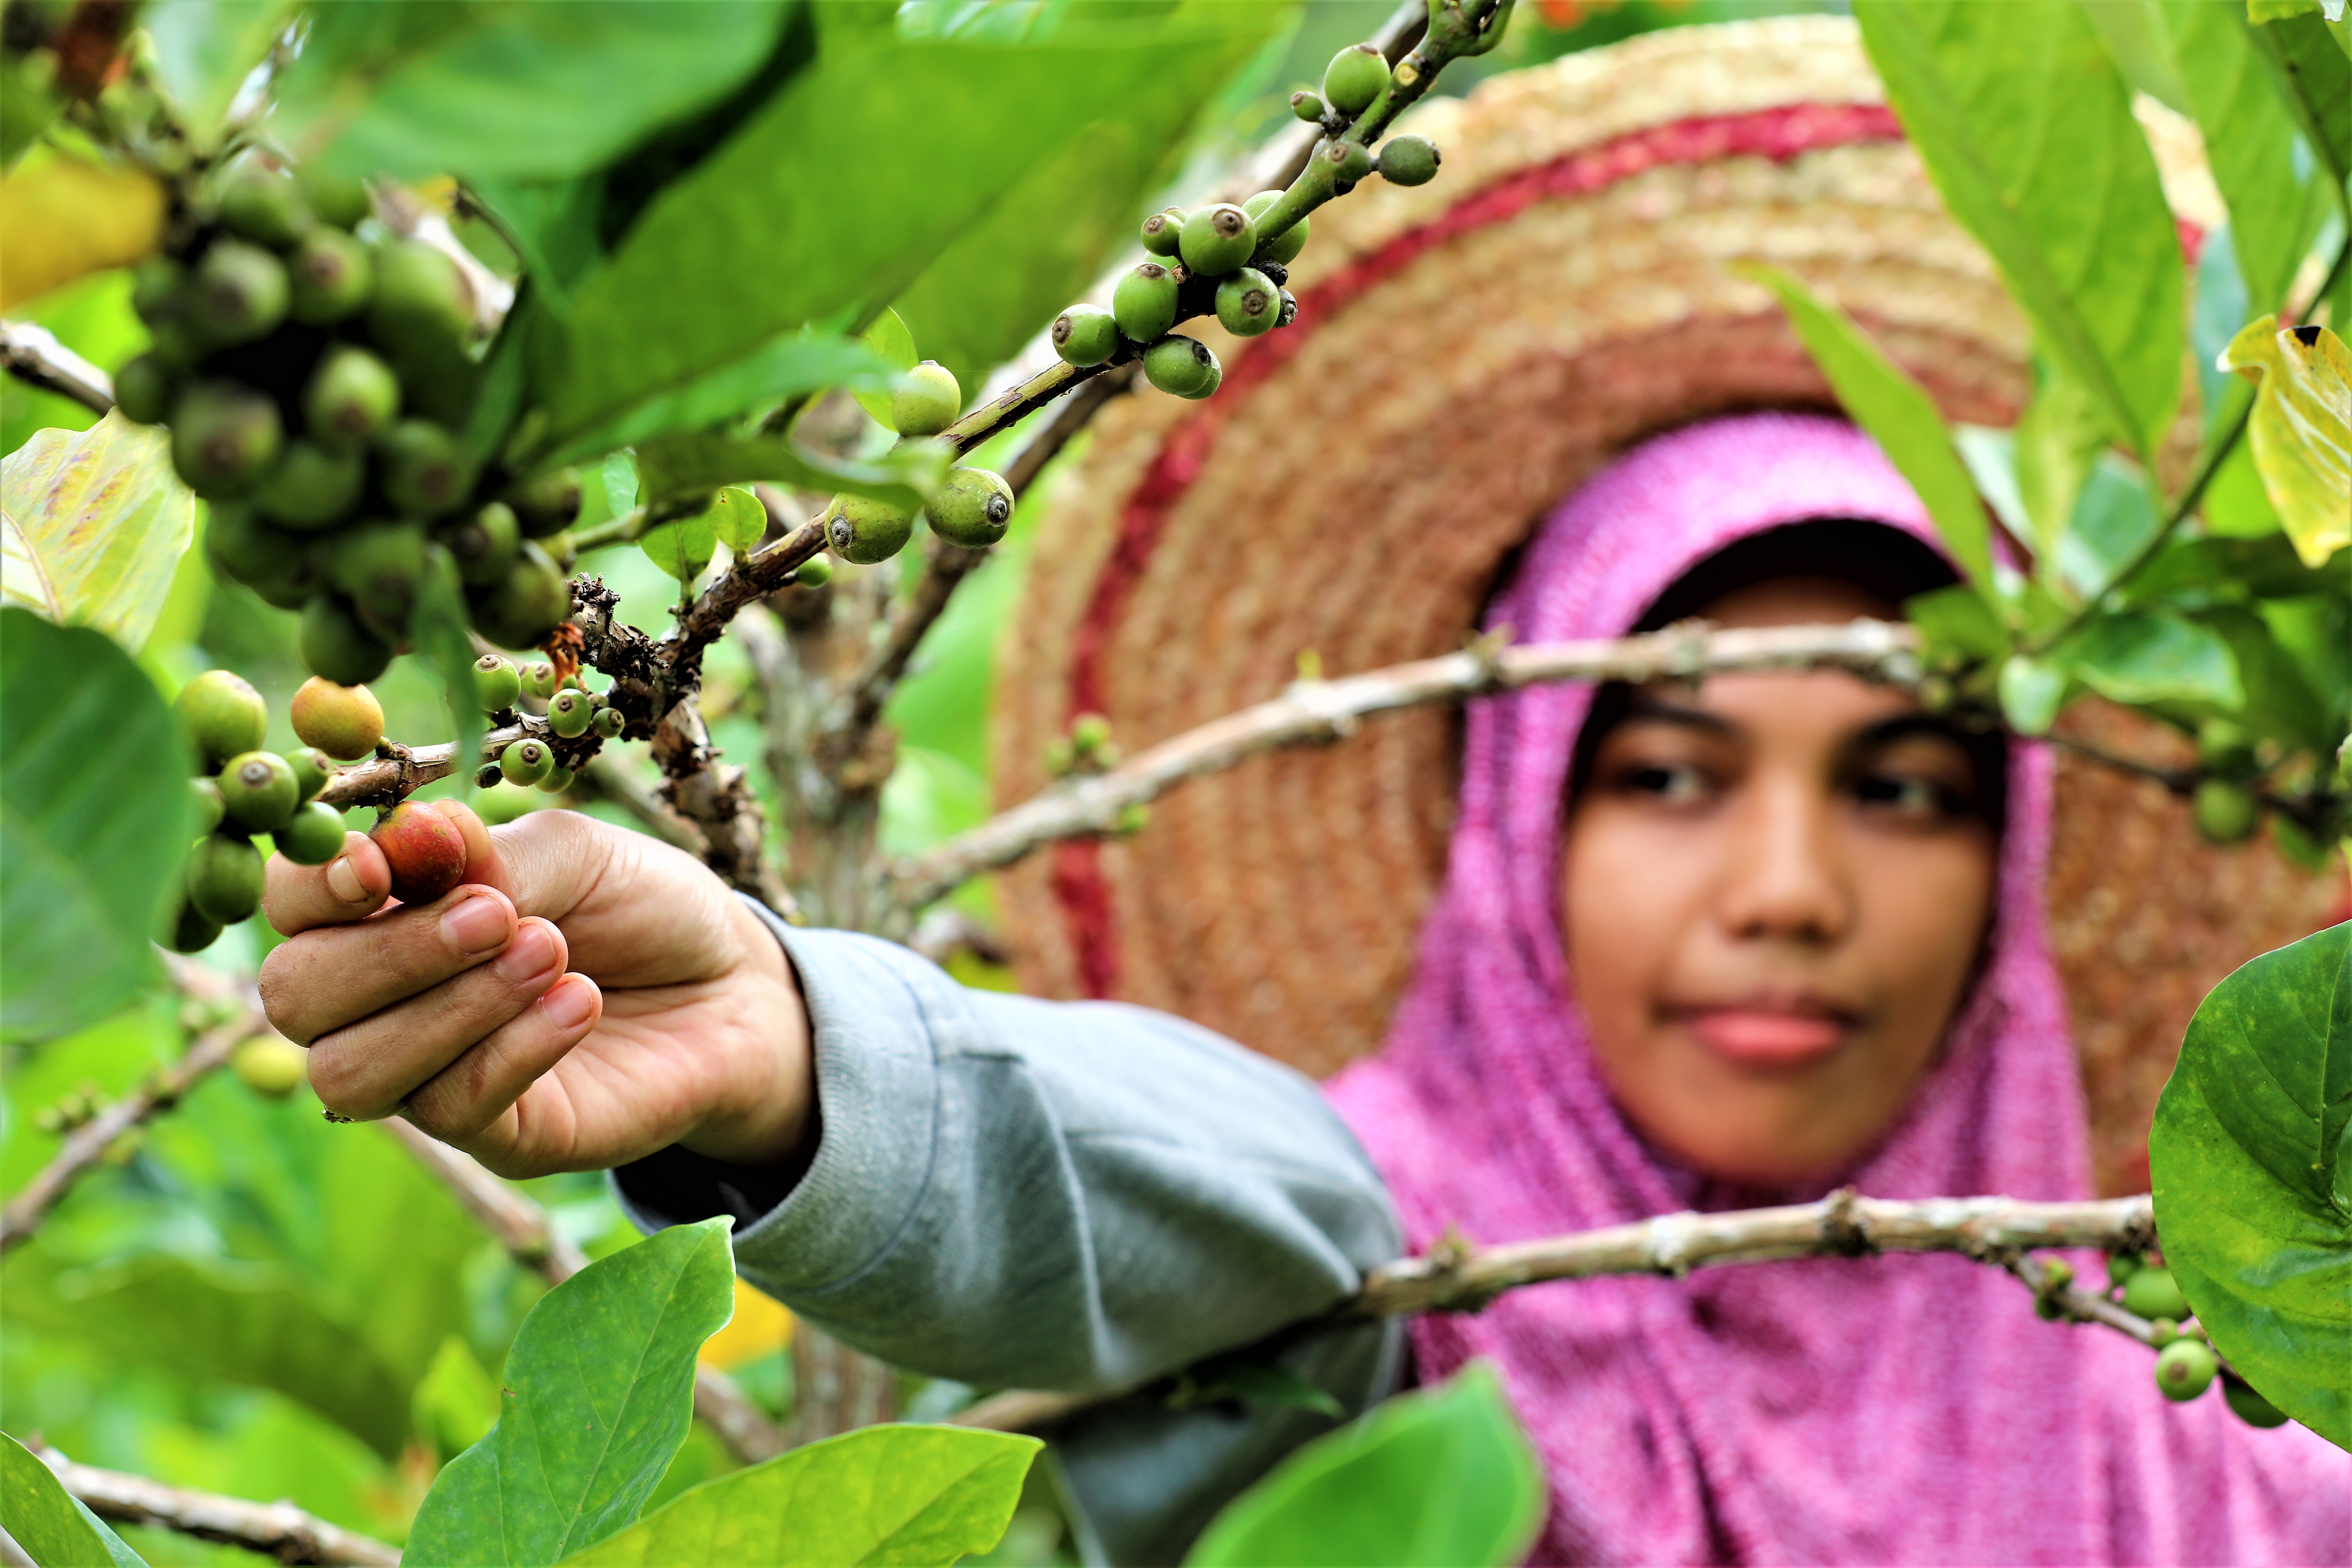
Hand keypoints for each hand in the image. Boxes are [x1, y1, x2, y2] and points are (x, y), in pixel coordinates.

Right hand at [258, 801, 811, 1178]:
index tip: (379, 868)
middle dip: (387, 954)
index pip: (290, 905)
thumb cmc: (642, 908)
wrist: (733, 988)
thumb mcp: (577, 851)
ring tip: (550, 951)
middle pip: (296, 997)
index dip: (312, 888)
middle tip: (497, 915)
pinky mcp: (497, 1136)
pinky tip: (580, 1001)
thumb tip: (410, 836)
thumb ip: (489, 850)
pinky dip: (514, 1048)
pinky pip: (453, 1108)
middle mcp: (383, 1001)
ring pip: (353, 1071)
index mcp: (386, 912)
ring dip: (449, 1007)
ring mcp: (430, 1076)